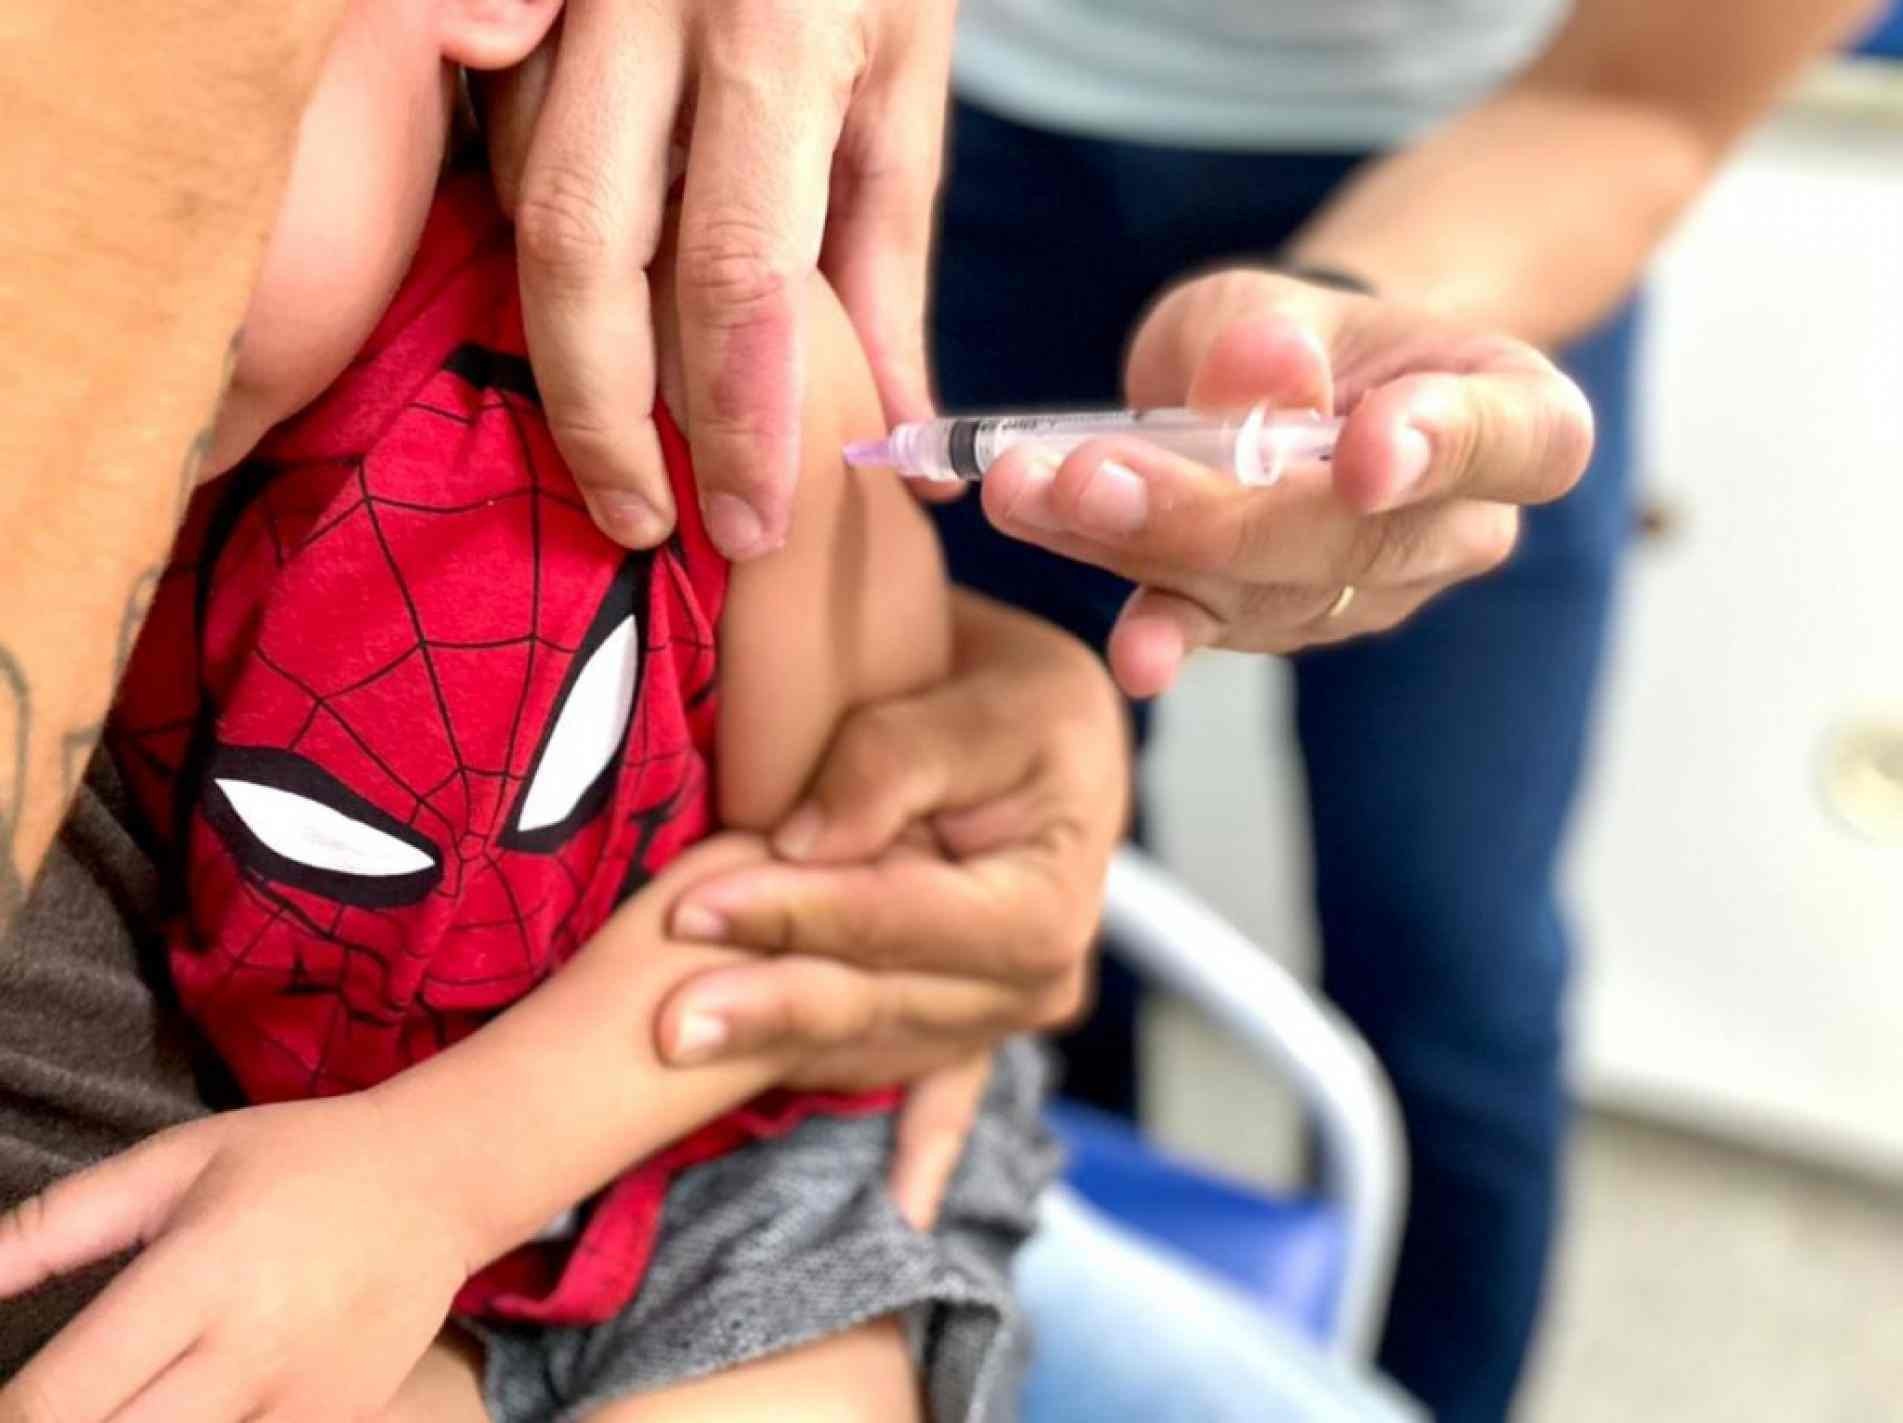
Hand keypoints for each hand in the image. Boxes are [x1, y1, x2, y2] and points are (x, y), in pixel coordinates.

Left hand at [0, 1096, 464, 1422]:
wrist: (440, 1179)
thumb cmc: (298, 1162)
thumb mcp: (176, 1163)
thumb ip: (54, 1226)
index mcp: (198, 1274)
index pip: (60, 1398)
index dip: (8, 1418)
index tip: (9, 1403)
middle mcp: (251, 1350)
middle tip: (60, 1407)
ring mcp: (302, 1403)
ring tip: (133, 1401)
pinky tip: (191, 1407)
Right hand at [483, 0, 953, 557]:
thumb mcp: (906, 85)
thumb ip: (887, 269)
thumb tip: (902, 449)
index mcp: (769, 30)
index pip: (737, 269)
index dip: (736, 419)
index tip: (749, 528)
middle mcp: (640, 6)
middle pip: (579, 249)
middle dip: (602, 414)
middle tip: (644, 524)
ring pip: (523, 204)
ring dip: (564, 348)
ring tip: (619, 457)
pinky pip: (499, 150)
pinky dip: (543, 258)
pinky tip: (582, 330)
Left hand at [655, 593, 1128, 1225]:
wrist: (1033, 722)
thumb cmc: (1009, 694)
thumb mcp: (980, 699)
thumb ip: (898, 759)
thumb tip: (806, 841)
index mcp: (1050, 894)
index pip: (910, 921)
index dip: (805, 915)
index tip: (698, 907)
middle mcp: (1039, 976)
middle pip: (888, 1002)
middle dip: (773, 1004)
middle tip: (664, 1019)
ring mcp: (1002, 1012)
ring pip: (879, 1045)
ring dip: (785, 1050)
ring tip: (673, 1052)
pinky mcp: (968, 1022)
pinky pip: (938, 1094)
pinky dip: (916, 1146)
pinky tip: (899, 1208)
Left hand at [978, 268, 1596, 695]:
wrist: (1267, 392)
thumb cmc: (1296, 333)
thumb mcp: (1276, 299)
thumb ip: (1271, 333)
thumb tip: (1264, 379)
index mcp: (1512, 418)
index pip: (1521, 443)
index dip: (1449, 449)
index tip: (1366, 456)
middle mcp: (1453, 529)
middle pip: (1357, 542)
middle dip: (1217, 515)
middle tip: (1095, 472)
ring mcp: (1363, 594)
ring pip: (1262, 590)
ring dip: (1134, 545)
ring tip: (1030, 490)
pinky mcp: (1269, 626)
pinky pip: (1198, 618)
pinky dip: (1119, 594)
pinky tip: (1059, 574)